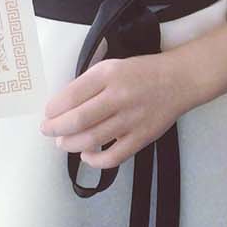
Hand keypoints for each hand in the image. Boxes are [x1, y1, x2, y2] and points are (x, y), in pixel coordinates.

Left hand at [39, 53, 192, 170]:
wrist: (179, 79)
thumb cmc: (141, 72)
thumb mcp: (112, 66)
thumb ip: (89, 83)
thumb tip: (62, 106)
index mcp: (109, 74)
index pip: (72, 95)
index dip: (54, 108)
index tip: (47, 113)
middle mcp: (119, 96)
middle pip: (78, 119)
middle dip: (56, 128)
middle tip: (47, 130)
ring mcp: (131, 119)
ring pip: (92, 139)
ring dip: (71, 144)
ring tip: (62, 143)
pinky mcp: (142, 137)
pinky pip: (114, 156)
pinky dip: (95, 160)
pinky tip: (86, 156)